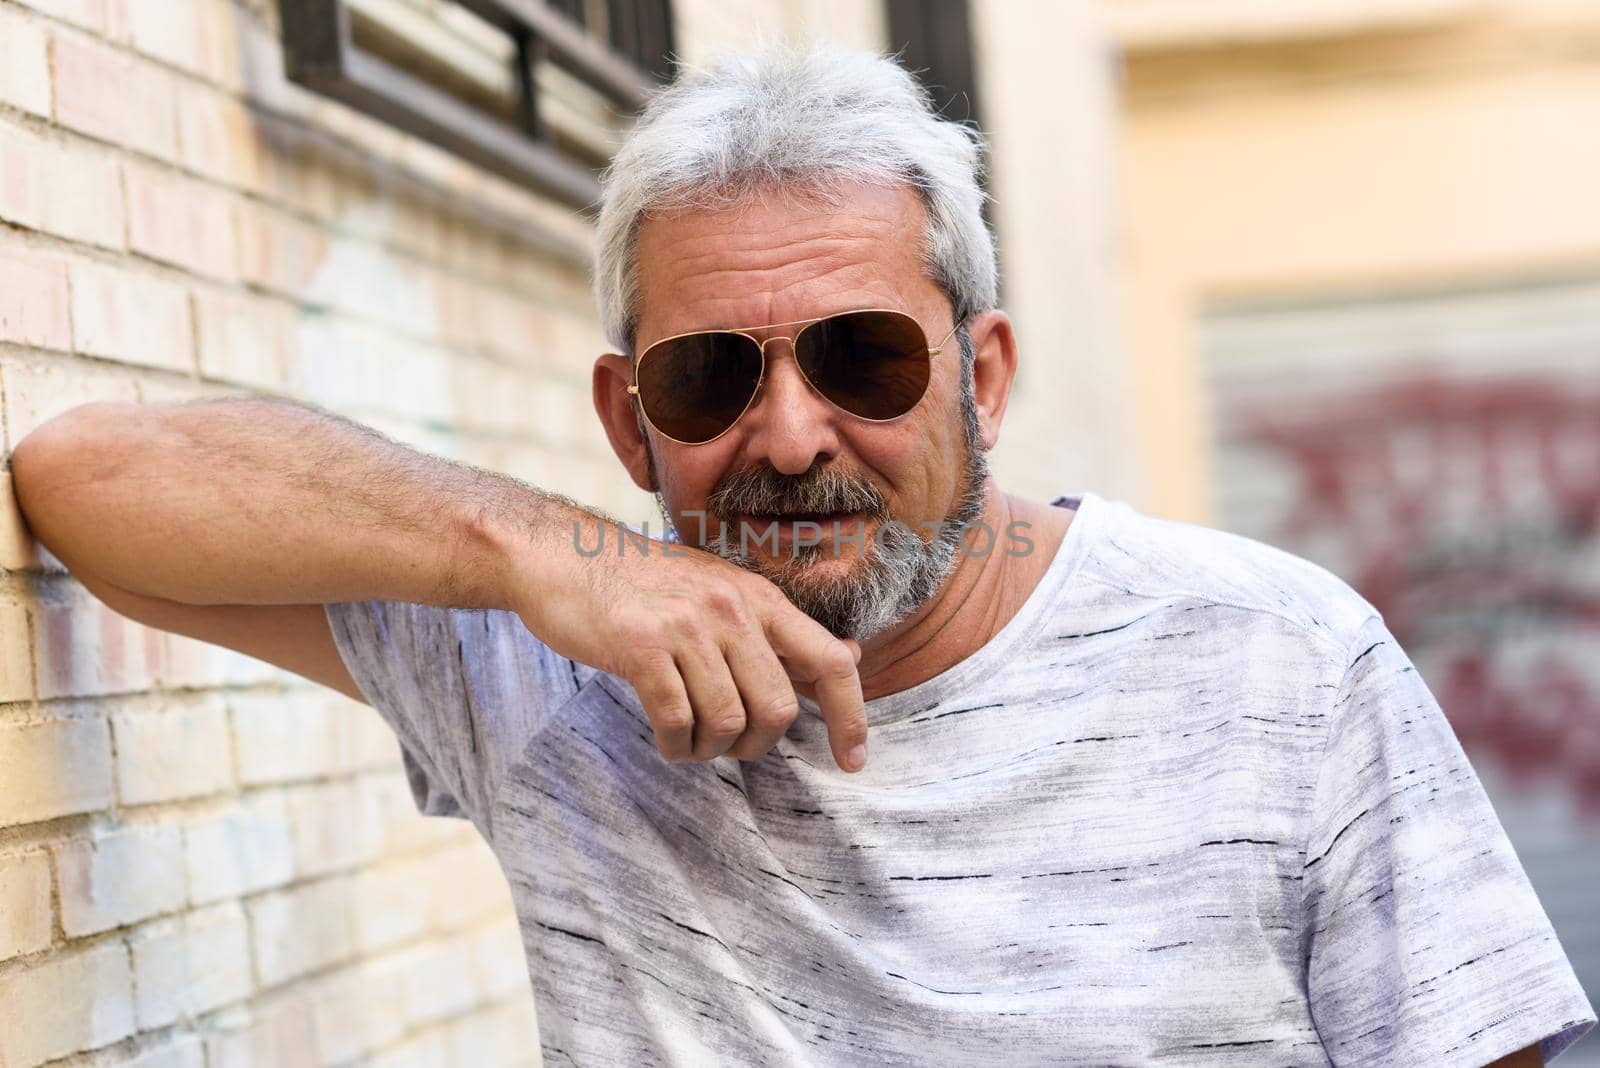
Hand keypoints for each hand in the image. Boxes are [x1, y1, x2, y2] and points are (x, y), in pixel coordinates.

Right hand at [514, 523, 868, 771]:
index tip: (853, 761)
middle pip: (778, 708)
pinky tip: (667, 741)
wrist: (563, 557)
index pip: (830, 661)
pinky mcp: (641, 645)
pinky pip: (677, 722)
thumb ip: (780, 629)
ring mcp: (687, 625)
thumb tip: (852, 658)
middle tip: (729, 745)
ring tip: (689, 741)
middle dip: (757, 744)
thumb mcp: (722, 591)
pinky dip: (676, 747)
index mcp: (759, 598)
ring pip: (728, 722)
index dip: (850, 716)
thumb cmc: (645, 585)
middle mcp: (731, 608)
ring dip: (709, 750)